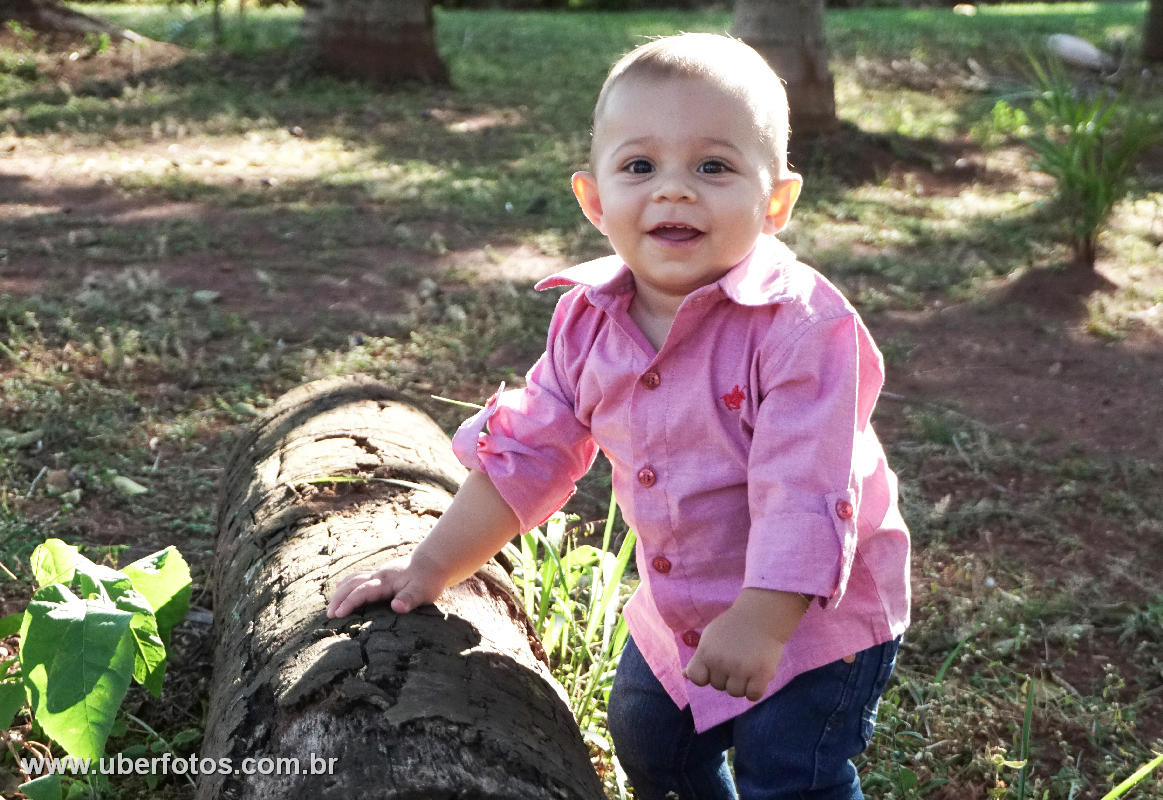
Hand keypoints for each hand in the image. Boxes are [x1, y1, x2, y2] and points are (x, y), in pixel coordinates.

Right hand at [326, 550, 447, 618]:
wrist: (435, 560)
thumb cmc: (429, 578)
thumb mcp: (423, 591)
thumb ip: (409, 599)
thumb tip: (396, 607)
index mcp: (386, 581)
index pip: (362, 591)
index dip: (349, 602)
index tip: (338, 615)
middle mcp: (379, 575)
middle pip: (352, 584)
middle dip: (338, 598)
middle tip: (328, 614)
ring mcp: (379, 573)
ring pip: (353, 579)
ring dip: (340, 591)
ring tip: (330, 605)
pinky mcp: (381, 574)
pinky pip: (358, 576)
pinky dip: (347, 581)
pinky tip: (339, 585)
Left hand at [682, 588, 806, 700]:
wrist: (760, 615)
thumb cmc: (732, 627)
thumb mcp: (709, 637)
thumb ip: (698, 658)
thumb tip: (684, 675)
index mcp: (706, 653)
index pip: (696, 678)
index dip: (705, 675)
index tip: (714, 666)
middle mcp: (722, 663)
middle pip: (718, 686)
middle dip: (726, 676)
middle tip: (735, 658)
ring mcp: (742, 669)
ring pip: (735, 693)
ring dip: (740, 684)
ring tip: (746, 666)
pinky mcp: (761, 674)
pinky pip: (753, 695)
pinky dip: (754, 690)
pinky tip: (756, 677)